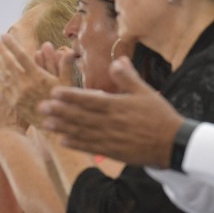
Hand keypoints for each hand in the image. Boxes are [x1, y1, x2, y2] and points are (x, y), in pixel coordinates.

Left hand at [0, 34, 56, 130]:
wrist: (53, 127)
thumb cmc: (63, 104)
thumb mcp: (67, 84)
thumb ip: (64, 65)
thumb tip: (64, 49)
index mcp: (38, 77)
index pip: (22, 56)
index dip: (12, 45)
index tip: (4, 35)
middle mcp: (25, 85)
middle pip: (9, 63)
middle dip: (1, 50)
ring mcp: (17, 94)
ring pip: (2, 74)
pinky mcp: (12, 102)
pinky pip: (1, 87)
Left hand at [39, 57, 183, 166]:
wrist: (173, 144)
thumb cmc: (159, 116)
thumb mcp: (146, 92)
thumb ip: (128, 77)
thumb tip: (117, 60)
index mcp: (118, 106)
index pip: (90, 99)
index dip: (70, 96)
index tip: (54, 91)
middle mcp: (111, 122)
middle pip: (81, 116)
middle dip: (59, 112)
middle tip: (40, 107)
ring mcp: (111, 138)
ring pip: (82, 132)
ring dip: (63, 128)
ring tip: (45, 124)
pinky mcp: (113, 151)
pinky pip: (91, 147)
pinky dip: (77, 144)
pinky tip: (63, 141)